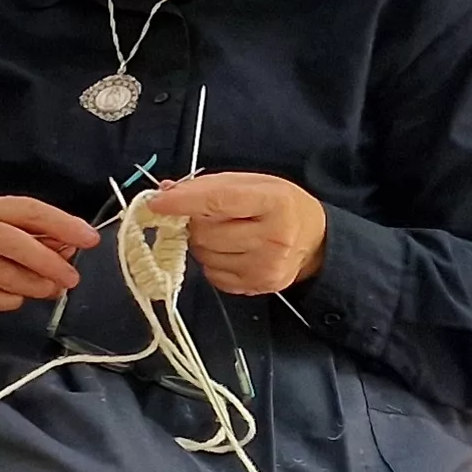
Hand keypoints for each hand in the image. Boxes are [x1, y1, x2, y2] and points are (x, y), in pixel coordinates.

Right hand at [0, 195, 101, 355]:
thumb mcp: (21, 236)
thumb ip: (48, 240)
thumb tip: (71, 249)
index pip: (30, 210)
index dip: (62, 224)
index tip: (91, 239)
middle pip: (10, 241)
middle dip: (46, 260)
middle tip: (72, 277)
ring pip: (2, 273)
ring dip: (34, 284)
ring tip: (51, 290)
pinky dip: (11, 301)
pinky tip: (18, 298)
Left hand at [145, 173, 328, 295]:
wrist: (315, 241)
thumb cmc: (280, 206)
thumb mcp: (254, 184)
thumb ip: (210, 186)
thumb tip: (165, 192)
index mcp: (274, 202)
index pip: (218, 202)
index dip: (182, 202)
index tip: (156, 202)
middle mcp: (273, 238)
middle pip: (205, 233)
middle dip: (194, 223)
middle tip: (207, 217)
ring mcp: (265, 267)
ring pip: (204, 255)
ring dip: (202, 243)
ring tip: (224, 233)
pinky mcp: (257, 287)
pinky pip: (212, 275)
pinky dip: (212, 261)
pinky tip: (230, 251)